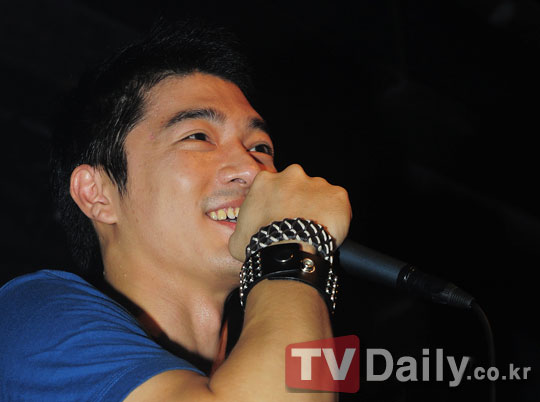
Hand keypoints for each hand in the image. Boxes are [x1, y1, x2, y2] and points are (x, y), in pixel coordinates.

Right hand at [229, 164, 351, 260]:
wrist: (286, 252)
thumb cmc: (258, 245)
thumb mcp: (237, 237)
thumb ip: (242, 229)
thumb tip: (241, 238)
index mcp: (266, 180)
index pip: (274, 187)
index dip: (279, 203)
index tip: (281, 217)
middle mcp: (292, 175)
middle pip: (299, 186)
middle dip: (300, 202)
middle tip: (298, 224)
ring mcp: (317, 183)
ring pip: (320, 194)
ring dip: (318, 209)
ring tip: (313, 231)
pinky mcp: (337, 194)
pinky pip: (339, 205)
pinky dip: (337, 217)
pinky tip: (327, 232)